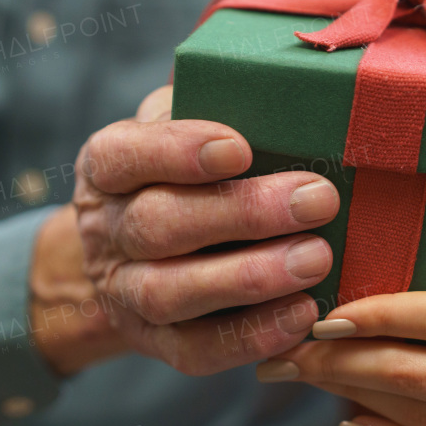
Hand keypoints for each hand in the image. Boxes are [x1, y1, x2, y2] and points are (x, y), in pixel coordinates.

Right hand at [30, 85, 340, 375]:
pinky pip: (196, 350)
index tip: (239, 146)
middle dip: (242, 214)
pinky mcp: (156, 342)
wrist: (134, 252)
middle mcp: (108, 230)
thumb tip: (292, 75)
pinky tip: (303, 316)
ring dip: (249, 279)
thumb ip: (218, 101)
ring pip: (172, 292)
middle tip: (317, 199)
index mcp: (108, 166)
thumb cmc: (186, 169)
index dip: (178, 152)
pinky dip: (250, 337)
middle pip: (159, 226)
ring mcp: (125, 292)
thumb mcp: (185, 121)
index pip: (126, 156)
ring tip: (317, 258)